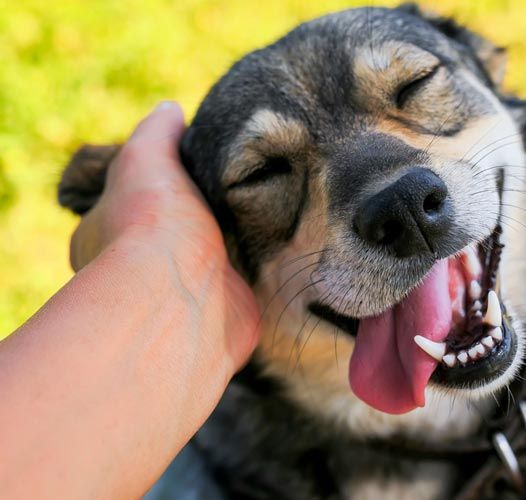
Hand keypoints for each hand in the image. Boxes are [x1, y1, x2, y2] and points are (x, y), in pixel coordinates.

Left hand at [0, 103, 260, 498]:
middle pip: (183, 227)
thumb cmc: (153, 228)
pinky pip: (252, 279)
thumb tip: (171, 109)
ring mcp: (190, 290)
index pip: (135, 199)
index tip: (197, 162)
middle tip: (248, 178)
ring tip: (278, 198)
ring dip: (242, 236)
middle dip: (210, 209)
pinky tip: (289, 236)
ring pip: (219, 253)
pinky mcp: (231, 307)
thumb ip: (158, 133)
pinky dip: (267, 263)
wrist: (185, 301)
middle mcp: (147, 266)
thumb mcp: (145, 159)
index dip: (163, 181)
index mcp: (111, 232)